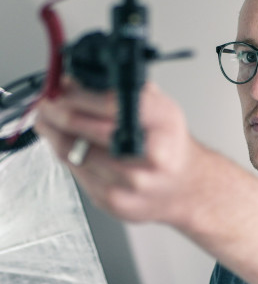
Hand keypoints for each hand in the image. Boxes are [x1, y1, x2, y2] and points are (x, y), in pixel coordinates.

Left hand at [35, 77, 195, 223]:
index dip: (75, 94)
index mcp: (163, 123)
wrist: (186, 187)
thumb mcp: (160, 108)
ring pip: (72, 153)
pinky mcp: (115, 201)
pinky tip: (73, 148)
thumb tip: (77, 82)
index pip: (109, 102)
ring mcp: (132, 182)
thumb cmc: (170, 146)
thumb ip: (123, 91)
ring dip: (55, 135)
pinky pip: (77, 173)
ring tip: (52, 124)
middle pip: (84, 129)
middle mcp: (150, 154)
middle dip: (55, 113)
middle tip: (45, 105)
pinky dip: (69, 157)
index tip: (59, 88)